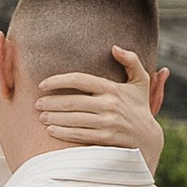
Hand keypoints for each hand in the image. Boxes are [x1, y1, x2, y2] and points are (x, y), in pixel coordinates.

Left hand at [31, 44, 165, 149]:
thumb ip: (131, 61)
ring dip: (53, 118)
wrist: (148, 138)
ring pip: (73, 119)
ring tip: (41, 116)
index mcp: (112, 88)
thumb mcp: (141, 81)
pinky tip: (51, 130)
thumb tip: (115, 47)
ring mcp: (107, 123)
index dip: (58, 80)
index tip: (43, 84)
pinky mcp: (106, 139)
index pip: (79, 79)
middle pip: (72, 101)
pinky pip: (79, 135)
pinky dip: (63, 133)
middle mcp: (109, 104)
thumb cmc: (139, 107)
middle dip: (51, 102)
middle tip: (37, 103)